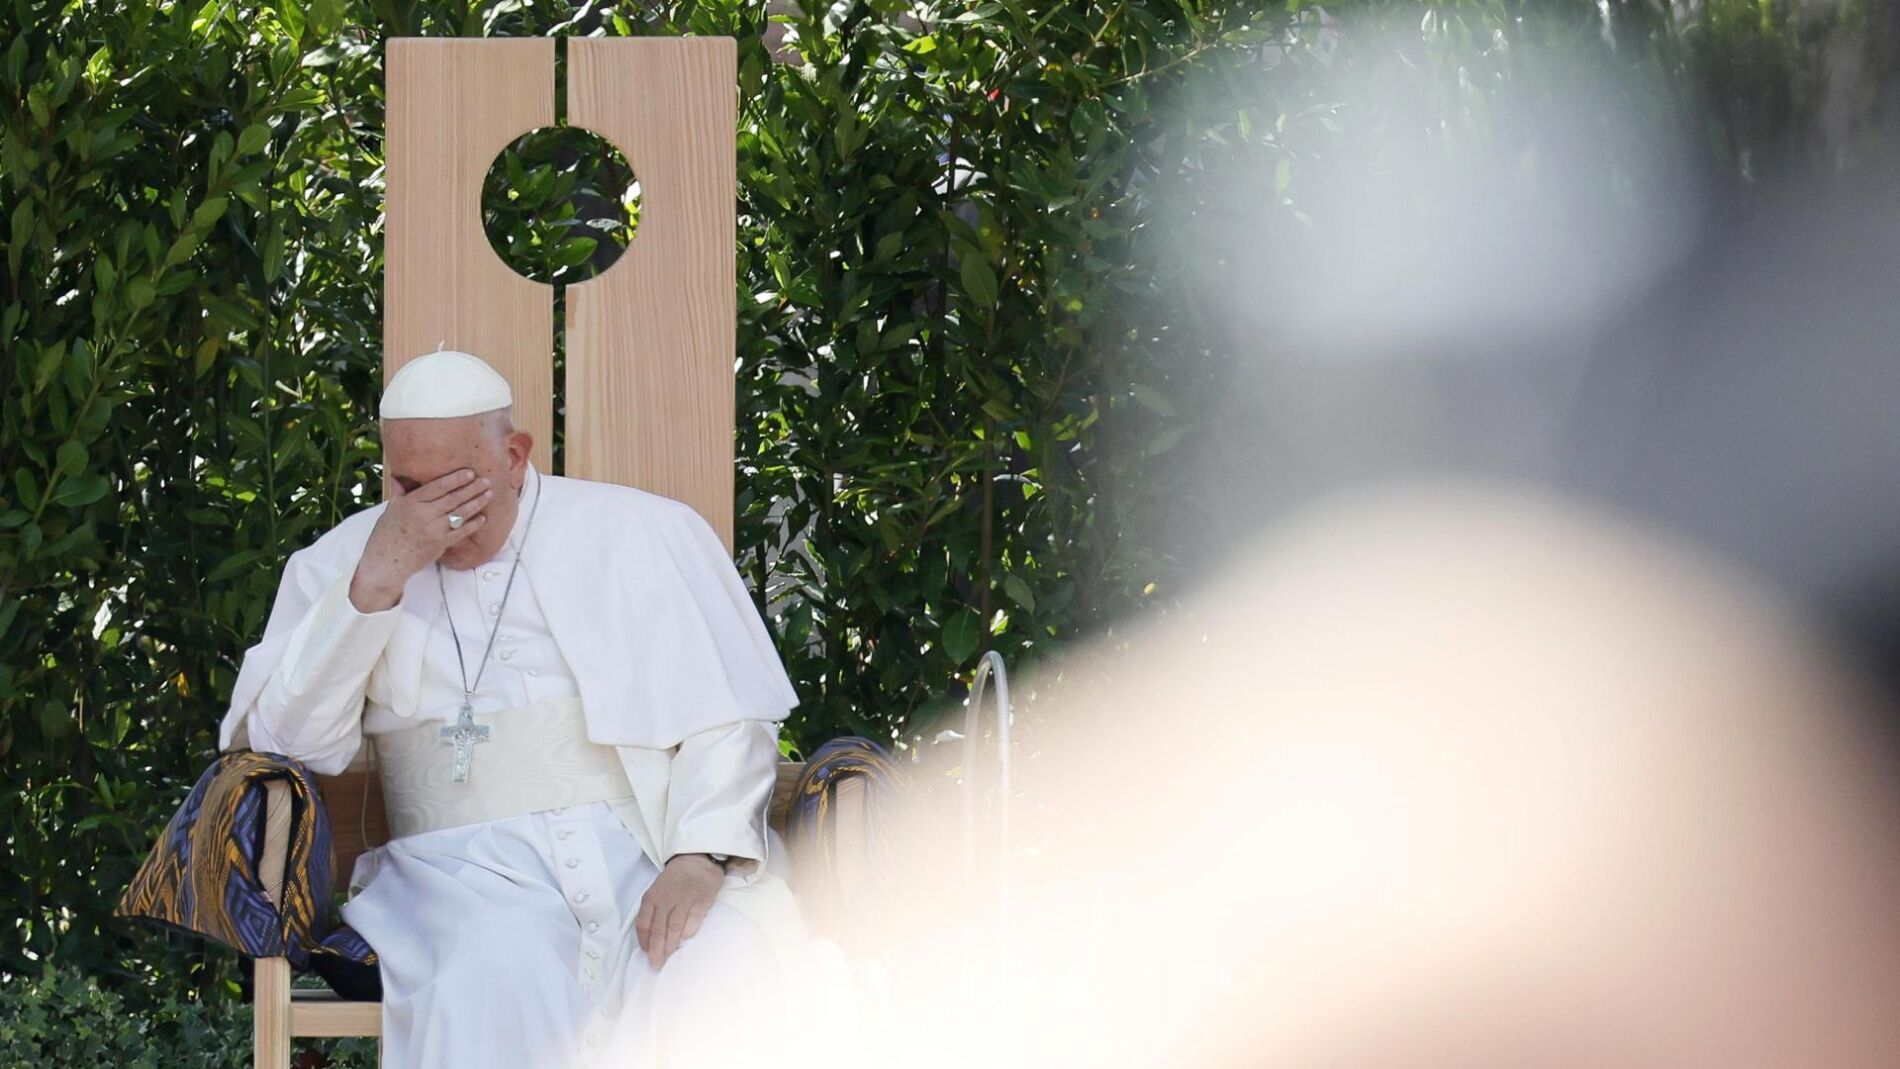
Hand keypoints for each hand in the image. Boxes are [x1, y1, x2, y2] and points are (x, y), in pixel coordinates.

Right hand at [349, 468, 493, 610]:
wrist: (386, 562)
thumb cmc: (387, 535)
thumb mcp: (390, 509)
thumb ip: (399, 492)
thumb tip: (397, 475)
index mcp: (411, 503)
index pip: (438, 487)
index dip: (455, 479)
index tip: (469, 473)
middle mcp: (423, 514)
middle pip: (453, 498)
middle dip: (472, 488)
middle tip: (486, 481)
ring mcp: (433, 530)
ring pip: (460, 513)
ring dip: (476, 503)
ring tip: (488, 494)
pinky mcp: (440, 544)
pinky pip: (461, 532)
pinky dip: (473, 524)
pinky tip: (483, 518)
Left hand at [636, 854, 723, 968]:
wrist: (697, 860)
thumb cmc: (674, 879)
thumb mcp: (656, 890)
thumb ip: (652, 911)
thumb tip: (651, 938)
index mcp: (651, 898)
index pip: (643, 924)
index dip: (644, 942)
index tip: (646, 954)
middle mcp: (665, 900)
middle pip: (658, 930)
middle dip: (656, 950)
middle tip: (656, 965)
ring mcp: (684, 900)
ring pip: (674, 928)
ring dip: (670, 945)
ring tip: (668, 958)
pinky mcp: (701, 900)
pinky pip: (693, 921)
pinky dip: (688, 932)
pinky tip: (685, 940)